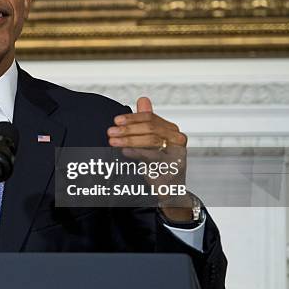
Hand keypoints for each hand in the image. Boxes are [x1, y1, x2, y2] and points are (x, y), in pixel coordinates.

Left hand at [107, 97, 191, 220]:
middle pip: (150, 129)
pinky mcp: (173, 168)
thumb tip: (143, 99)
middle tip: (110, 132)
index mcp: (172, 130)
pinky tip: (124, 151)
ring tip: (113, 141)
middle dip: (128, 129)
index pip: (151, 118)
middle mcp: (177, 140)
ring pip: (151, 141)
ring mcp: (177, 154)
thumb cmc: (159, 163)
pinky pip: (153, 158)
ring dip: (129, 140)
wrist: (170, 190)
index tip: (116, 120)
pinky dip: (137, 152)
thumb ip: (148, 121)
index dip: (132, 118)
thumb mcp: (152, 140)